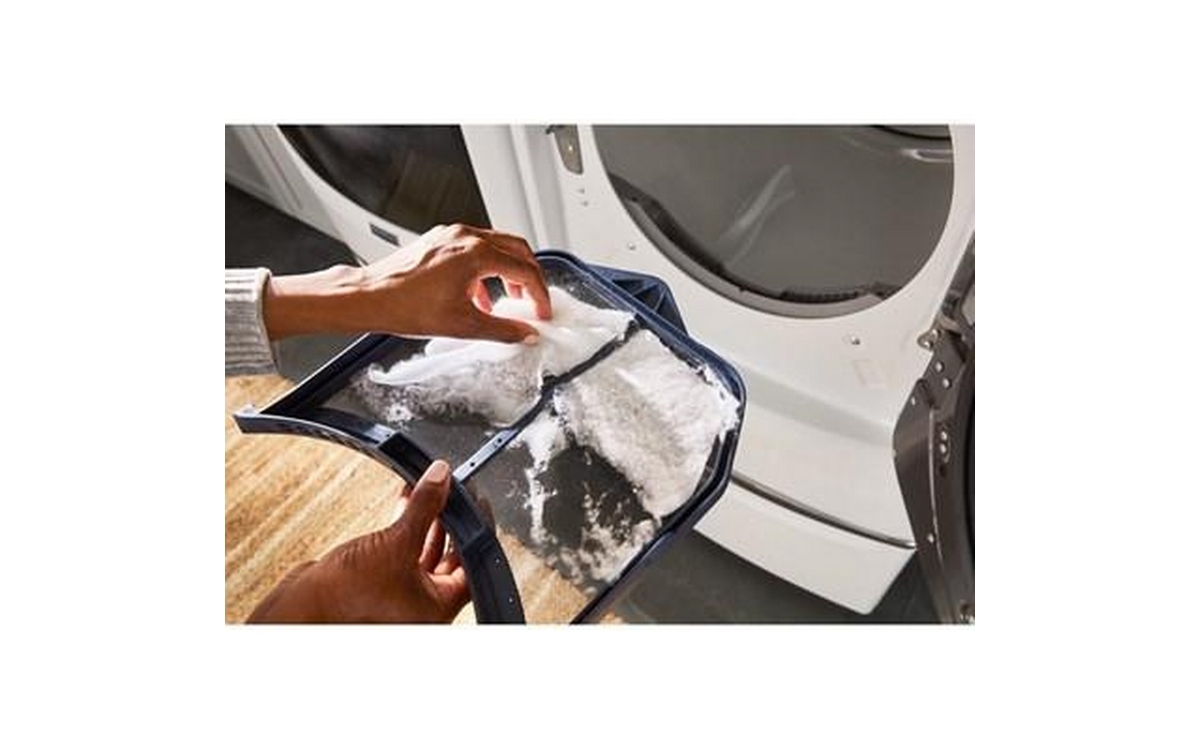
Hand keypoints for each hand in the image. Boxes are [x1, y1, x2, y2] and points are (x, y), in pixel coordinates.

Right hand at [247, 460, 470, 623]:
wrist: (299, 610)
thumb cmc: (345, 597)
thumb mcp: (395, 543)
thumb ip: (424, 508)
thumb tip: (442, 478)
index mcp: (439, 609)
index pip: (472, 563)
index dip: (475, 528)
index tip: (474, 502)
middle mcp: (424, 605)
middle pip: (451, 556)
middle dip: (449, 519)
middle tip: (449, 489)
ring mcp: (402, 596)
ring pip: (425, 551)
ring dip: (426, 518)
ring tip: (426, 488)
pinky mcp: (382, 584)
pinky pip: (403, 551)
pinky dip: (406, 527)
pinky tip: (405, 501)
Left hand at [263, 224, 552, 343]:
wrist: (369, 297)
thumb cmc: (404, 306)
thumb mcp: (463, 326)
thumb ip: (502, 330)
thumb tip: (524, 333)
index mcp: (476, 254)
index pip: (524, 269)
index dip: (539, 294)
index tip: (541, 311)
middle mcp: (465, 237)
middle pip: (516, 249)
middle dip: (528, 276)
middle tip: (533, 299)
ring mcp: (450, 235)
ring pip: (496, 245)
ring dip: (507, 271)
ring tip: (507, 298)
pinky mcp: (438, 240)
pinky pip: (474, 248)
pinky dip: (485, 267)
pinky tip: (477, 294)